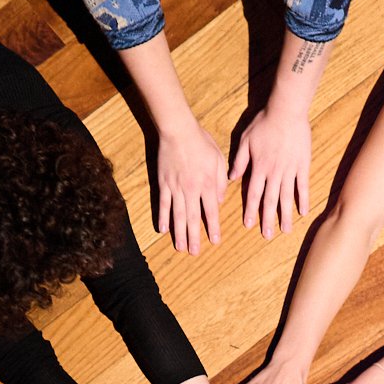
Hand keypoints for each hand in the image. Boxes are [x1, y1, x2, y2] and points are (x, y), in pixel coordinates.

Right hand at [156, 124, 226, 255]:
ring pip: (177, 215)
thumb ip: (221, 181)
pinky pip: (163, 204)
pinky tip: (163, 230)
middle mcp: (192, 190)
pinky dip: (163, 217)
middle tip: (195, 253)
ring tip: (180, 248)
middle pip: (193, 218)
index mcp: (208, 184)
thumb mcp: (219, 159)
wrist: (178, 130)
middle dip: (194, 237)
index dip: (213, 227)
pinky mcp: (163, 183)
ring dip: (179, 233)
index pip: (211, 211)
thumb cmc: (201, 142)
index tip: (215, 241)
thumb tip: (220, 200)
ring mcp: (176, 188)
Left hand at [228, 105, 312, 239]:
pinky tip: (303, 212)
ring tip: (285, 230)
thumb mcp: (245, 140)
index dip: (250, 210)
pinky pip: (303, 186)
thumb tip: (231, 178)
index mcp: (259, 167)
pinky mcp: (303, 165)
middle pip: (269, 200)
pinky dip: (303, 199)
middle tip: (267, 235)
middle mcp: (274, 172)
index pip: (252, 193)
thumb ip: (239, 160)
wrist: (286, 111)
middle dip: (267, 219)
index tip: (248, 225)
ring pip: (286, 197)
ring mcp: (290, 170)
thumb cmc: (264, 122)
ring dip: (285, 215)